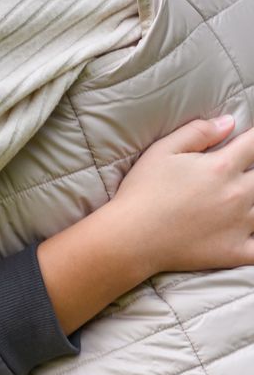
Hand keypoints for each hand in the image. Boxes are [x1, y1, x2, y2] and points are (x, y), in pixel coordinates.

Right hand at [111, 117, 253, 275]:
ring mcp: (241, 225)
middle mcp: (237, 194)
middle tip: (244, 171)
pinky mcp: (237, 252)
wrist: (132, 236)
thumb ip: (198, 132)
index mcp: (221, 167)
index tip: (251, 141)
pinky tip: (252, 228)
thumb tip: (228, 122)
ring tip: (247, 196)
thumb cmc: (143, 190)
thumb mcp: (162, 150)